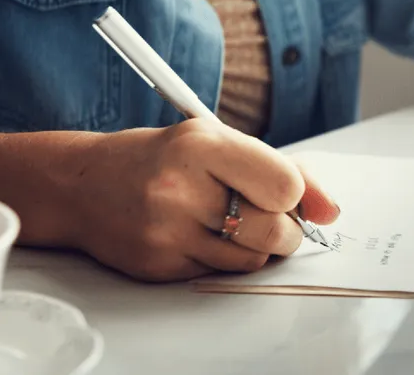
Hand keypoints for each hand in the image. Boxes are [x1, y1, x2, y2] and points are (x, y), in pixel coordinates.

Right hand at [67, 120, 339, 281]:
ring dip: (256, 246)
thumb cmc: (162, 158)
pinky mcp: (157, 265)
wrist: (82, 185)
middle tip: (273, 218)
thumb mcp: (218, 142)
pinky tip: (201, 234)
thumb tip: (330, 210)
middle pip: (273, 231)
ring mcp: (165, 231)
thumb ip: (282, 170)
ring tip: (232, 221)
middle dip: (286, 230)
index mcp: (200, 145)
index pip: (283, 184)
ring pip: (252, 259)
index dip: (294, 194)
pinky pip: (220, 273)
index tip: (285, 192)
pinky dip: (224, 257)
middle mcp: (179, 188)